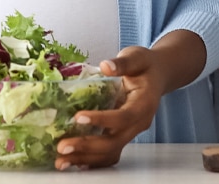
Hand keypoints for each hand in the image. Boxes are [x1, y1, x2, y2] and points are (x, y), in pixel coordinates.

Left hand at [53, 47, 163, 169]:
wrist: (157, 76)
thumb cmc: (146, 66)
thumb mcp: (137, 57)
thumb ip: (123, 63)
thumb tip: (106, 66)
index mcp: (144, 104)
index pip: (123, 117)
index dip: (102, 120)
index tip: (79, 117)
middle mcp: (139, 123)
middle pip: (114, 141)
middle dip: (87, 146)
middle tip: (62, 146)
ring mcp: (131, 132)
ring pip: (110, 151)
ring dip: (86, 158)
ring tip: (61, 160)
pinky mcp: (122, 135)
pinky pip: (109, 153)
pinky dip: (92, 160)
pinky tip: (74, 162)